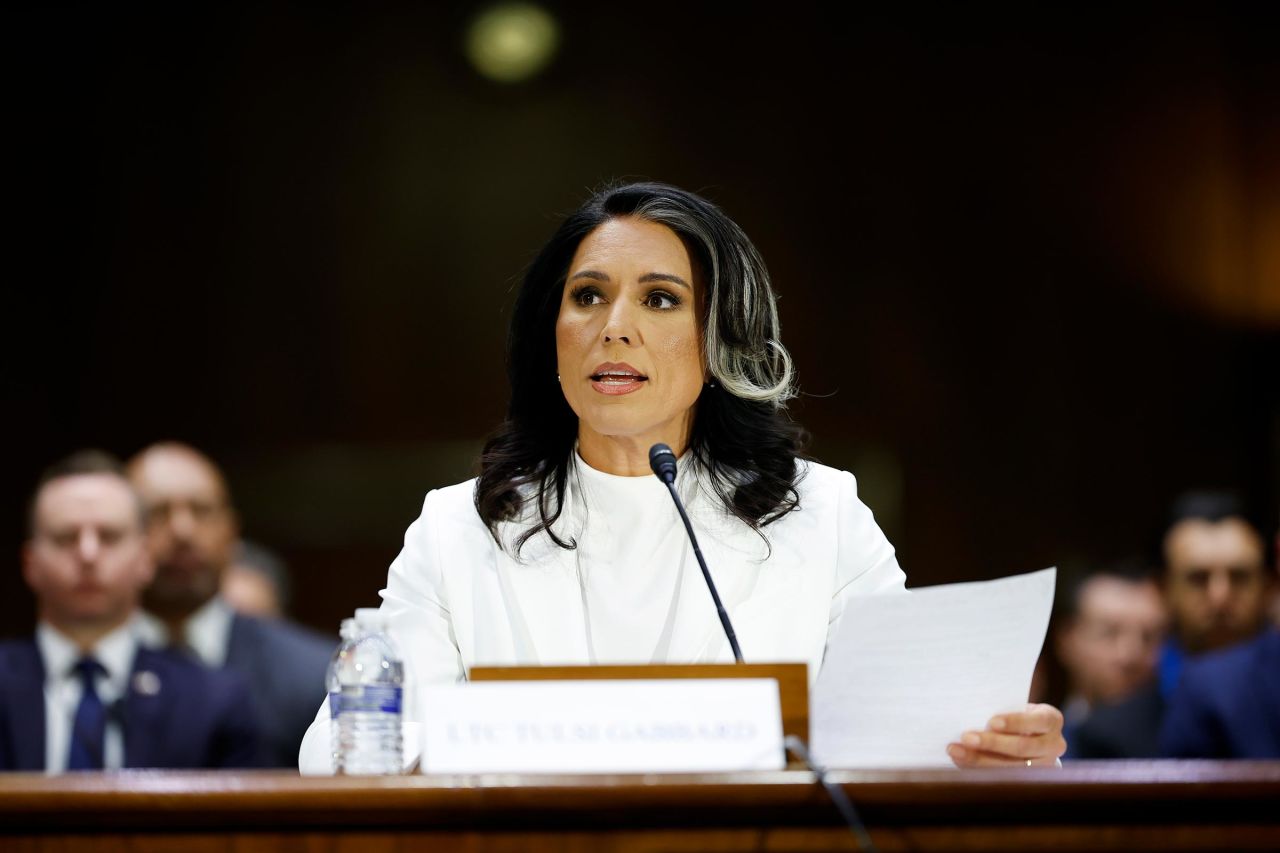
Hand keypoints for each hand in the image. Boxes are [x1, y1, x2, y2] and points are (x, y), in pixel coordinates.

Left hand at [947, 703, 1065, 767]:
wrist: (1033, 737)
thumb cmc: (1018, 715)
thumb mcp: (1017, 708)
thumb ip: (1002, 710)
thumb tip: (967, 713)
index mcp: (1051, 720)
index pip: (1037, 721)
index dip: (1014, 722)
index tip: (991, 722)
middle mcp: (1054, 745)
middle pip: (1022, 747)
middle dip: (992, 743)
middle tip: (966, 738)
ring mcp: (1046, 766)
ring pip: (1011, 767)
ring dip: (979, 759)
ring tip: (956, 751)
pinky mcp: (1031, 781)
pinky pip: (1003, 777)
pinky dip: (978, 769)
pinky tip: (960, 761)